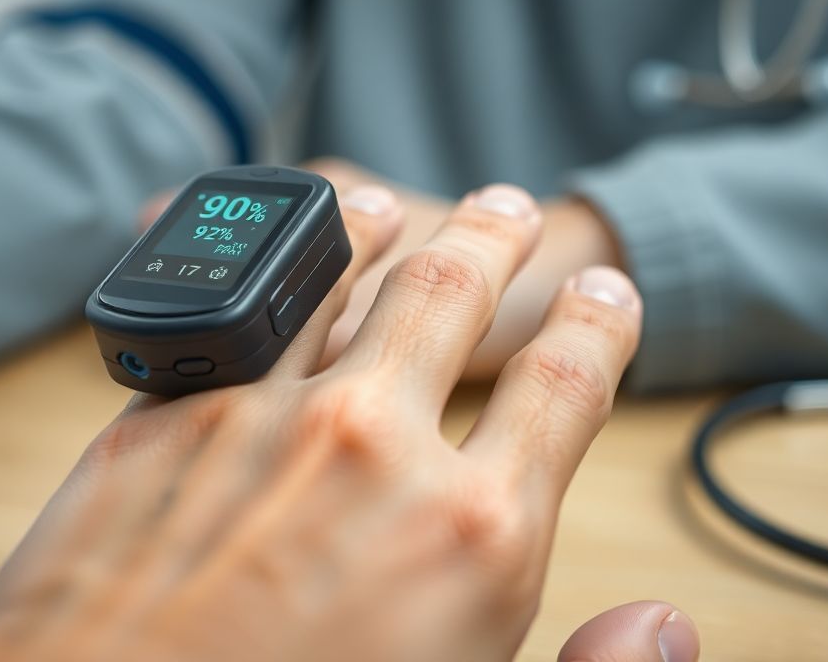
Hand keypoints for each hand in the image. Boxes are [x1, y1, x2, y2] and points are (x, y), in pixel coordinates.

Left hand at [0, 184, 695, 660]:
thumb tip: (659, 626)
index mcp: (473, 536)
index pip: (567, 387)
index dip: (600, 326)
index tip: (608, 292)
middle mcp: (373, 451)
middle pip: (453, 298)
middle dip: (493, 241)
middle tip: (509, 207)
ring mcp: (263, 422)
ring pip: (340, 284)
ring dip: (379, 233)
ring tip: (399, 207)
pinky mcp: (168, 420)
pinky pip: (242, 321)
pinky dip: (278, 280)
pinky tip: (283, 269)